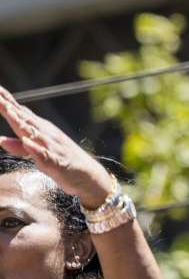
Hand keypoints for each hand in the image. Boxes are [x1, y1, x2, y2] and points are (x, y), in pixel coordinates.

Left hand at [0, 85, 112, 207]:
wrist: (89, 176)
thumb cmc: (62, 161)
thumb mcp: (38, 153)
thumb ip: (20, 146)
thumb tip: (1, 139)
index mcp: (40, 130)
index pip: (20, 113)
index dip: (7, 101)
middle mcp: (46, 134)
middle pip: (24, 119)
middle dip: (9, 107)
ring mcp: (52, 147)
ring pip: (34, 133)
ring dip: (21, 122)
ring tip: (9, 111)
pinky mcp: (57, 162)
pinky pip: (45, 154)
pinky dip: (35, 148)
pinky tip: (27, 141)